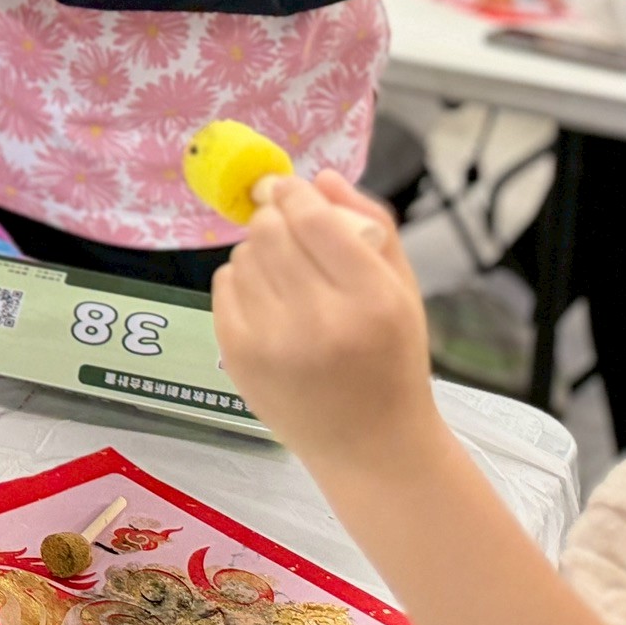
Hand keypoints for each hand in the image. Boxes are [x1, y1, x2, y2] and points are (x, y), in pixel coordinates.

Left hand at [210, 172, 435, 474]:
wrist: (372, 447)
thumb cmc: (392, 360)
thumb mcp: (402, 290)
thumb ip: (370, 224)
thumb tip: (319, 176)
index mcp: (371, 299)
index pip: (313, 217)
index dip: (294, 191)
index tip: (289, 187)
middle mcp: (321, 320)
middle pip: (269, 230)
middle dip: (275, 218)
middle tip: (287, 228)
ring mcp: (274, 342)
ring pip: (243, 255)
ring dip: (259, 252)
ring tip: (287, 277)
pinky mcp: (239, 357)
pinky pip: (223, 286)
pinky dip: (241, 282)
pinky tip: (269, 302)